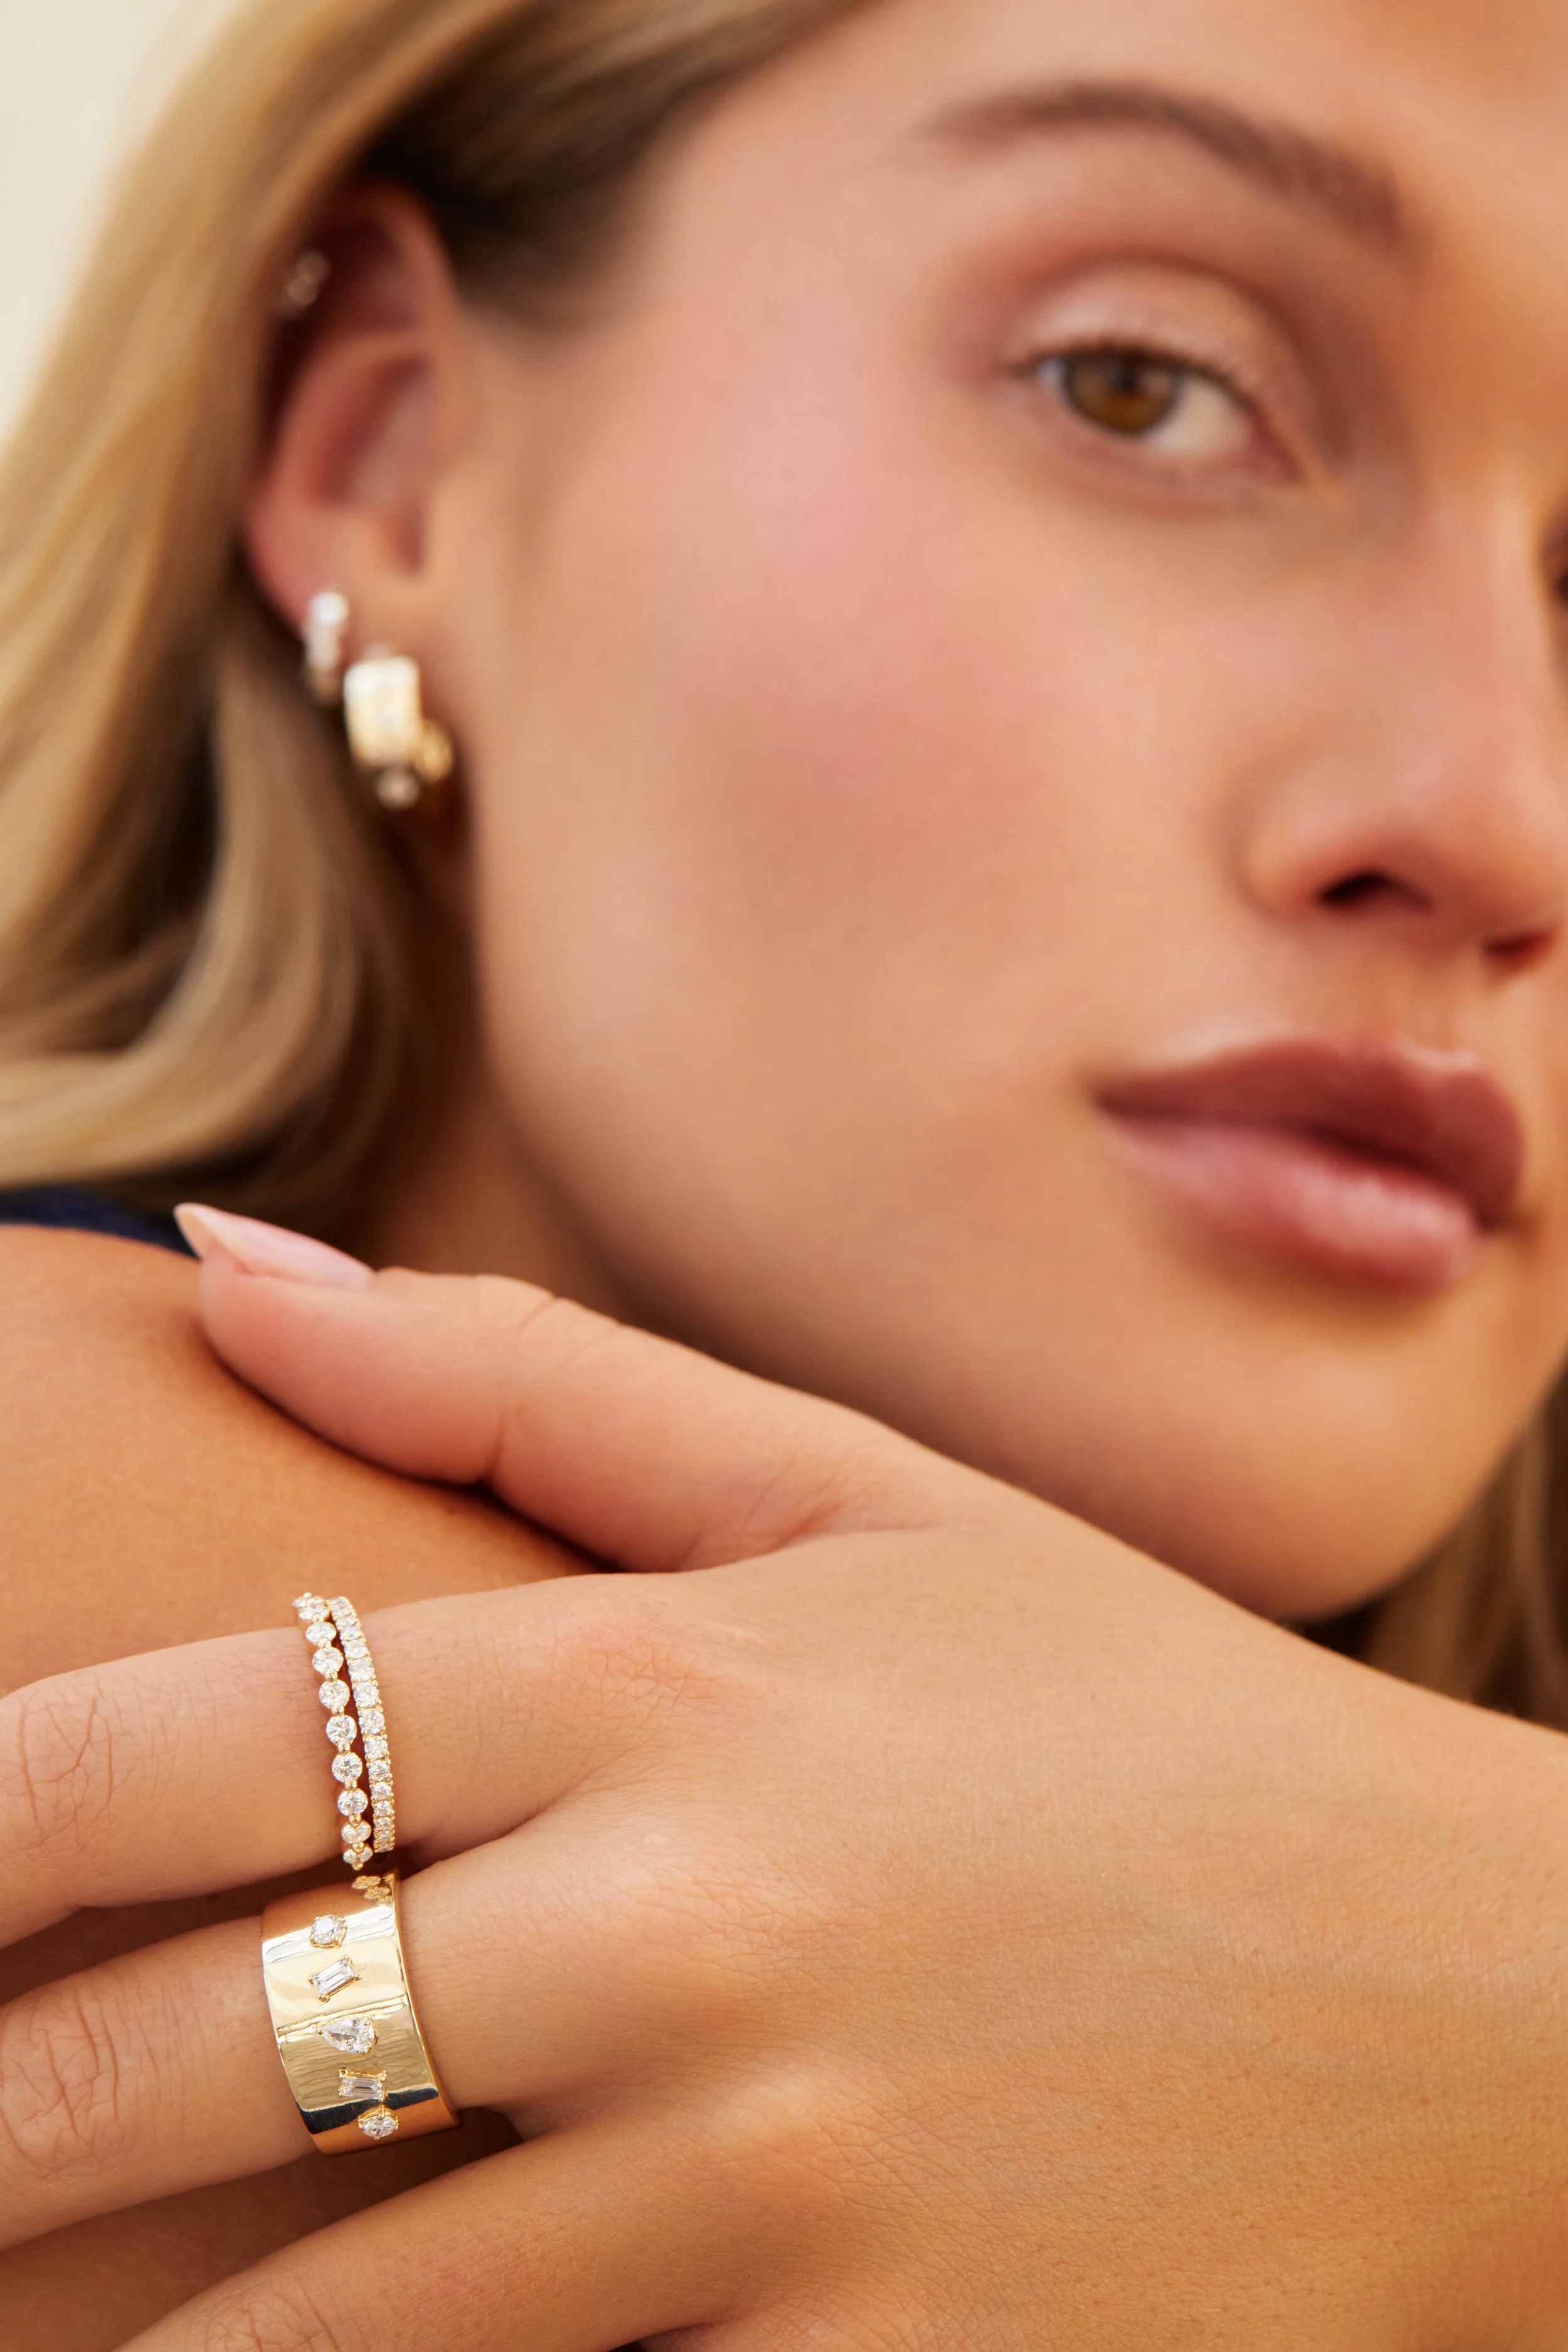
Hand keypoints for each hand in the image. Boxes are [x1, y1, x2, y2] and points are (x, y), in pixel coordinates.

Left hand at [3, 1251, 1566, 2349]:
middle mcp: (693, 1933)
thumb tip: (222, 1263)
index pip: (214, 1738)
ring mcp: (780, 2192)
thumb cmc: (1135, 1713)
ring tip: (30, 2312)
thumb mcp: (862, 1496)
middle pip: (198, 2046)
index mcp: (674, 1686)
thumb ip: (530, 1383)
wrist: (1466, 2000)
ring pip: (318, 2332)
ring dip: (125, 2350)